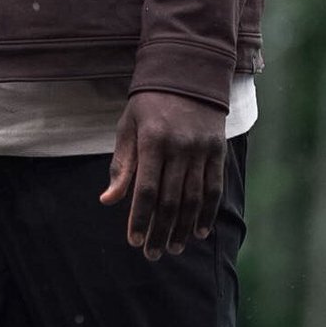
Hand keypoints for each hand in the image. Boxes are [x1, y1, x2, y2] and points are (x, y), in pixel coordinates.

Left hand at [99, 91, 225, 259]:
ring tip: (174, 248)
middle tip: (152, 253)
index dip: (139, 218)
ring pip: (193, 199)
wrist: (186, 73)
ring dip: (184, 229)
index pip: (146, 189)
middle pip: (170, 200)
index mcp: (152, 139)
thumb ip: (122, 165)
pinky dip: (207, 213)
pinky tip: (200, 232)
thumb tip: (108, 200)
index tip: (133, 241)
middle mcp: (179, 147)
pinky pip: (214, 188)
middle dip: (160, 231)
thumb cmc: (148, 103)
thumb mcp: (128, 126)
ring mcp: (201, 149)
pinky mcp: (217, 150)